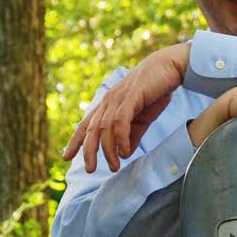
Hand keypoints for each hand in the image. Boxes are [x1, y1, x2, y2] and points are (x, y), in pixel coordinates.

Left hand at [63, 44, 190, 171]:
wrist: (170, 67)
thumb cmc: (155, 91)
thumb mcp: (142, 119)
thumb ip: (132, 135)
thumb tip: (124, 154)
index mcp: (108, 104)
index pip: (86, 124)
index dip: (76, 141)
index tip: (66, 157)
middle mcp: (108, 101)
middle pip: (91, 129)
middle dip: (88, 151)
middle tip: (91, 169)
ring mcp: (118, 98)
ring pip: (105, 128)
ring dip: (108, 150)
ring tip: (114, 166)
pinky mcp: (131, 97)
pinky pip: (120, 121)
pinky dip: (120, 138)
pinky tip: (124, 152)